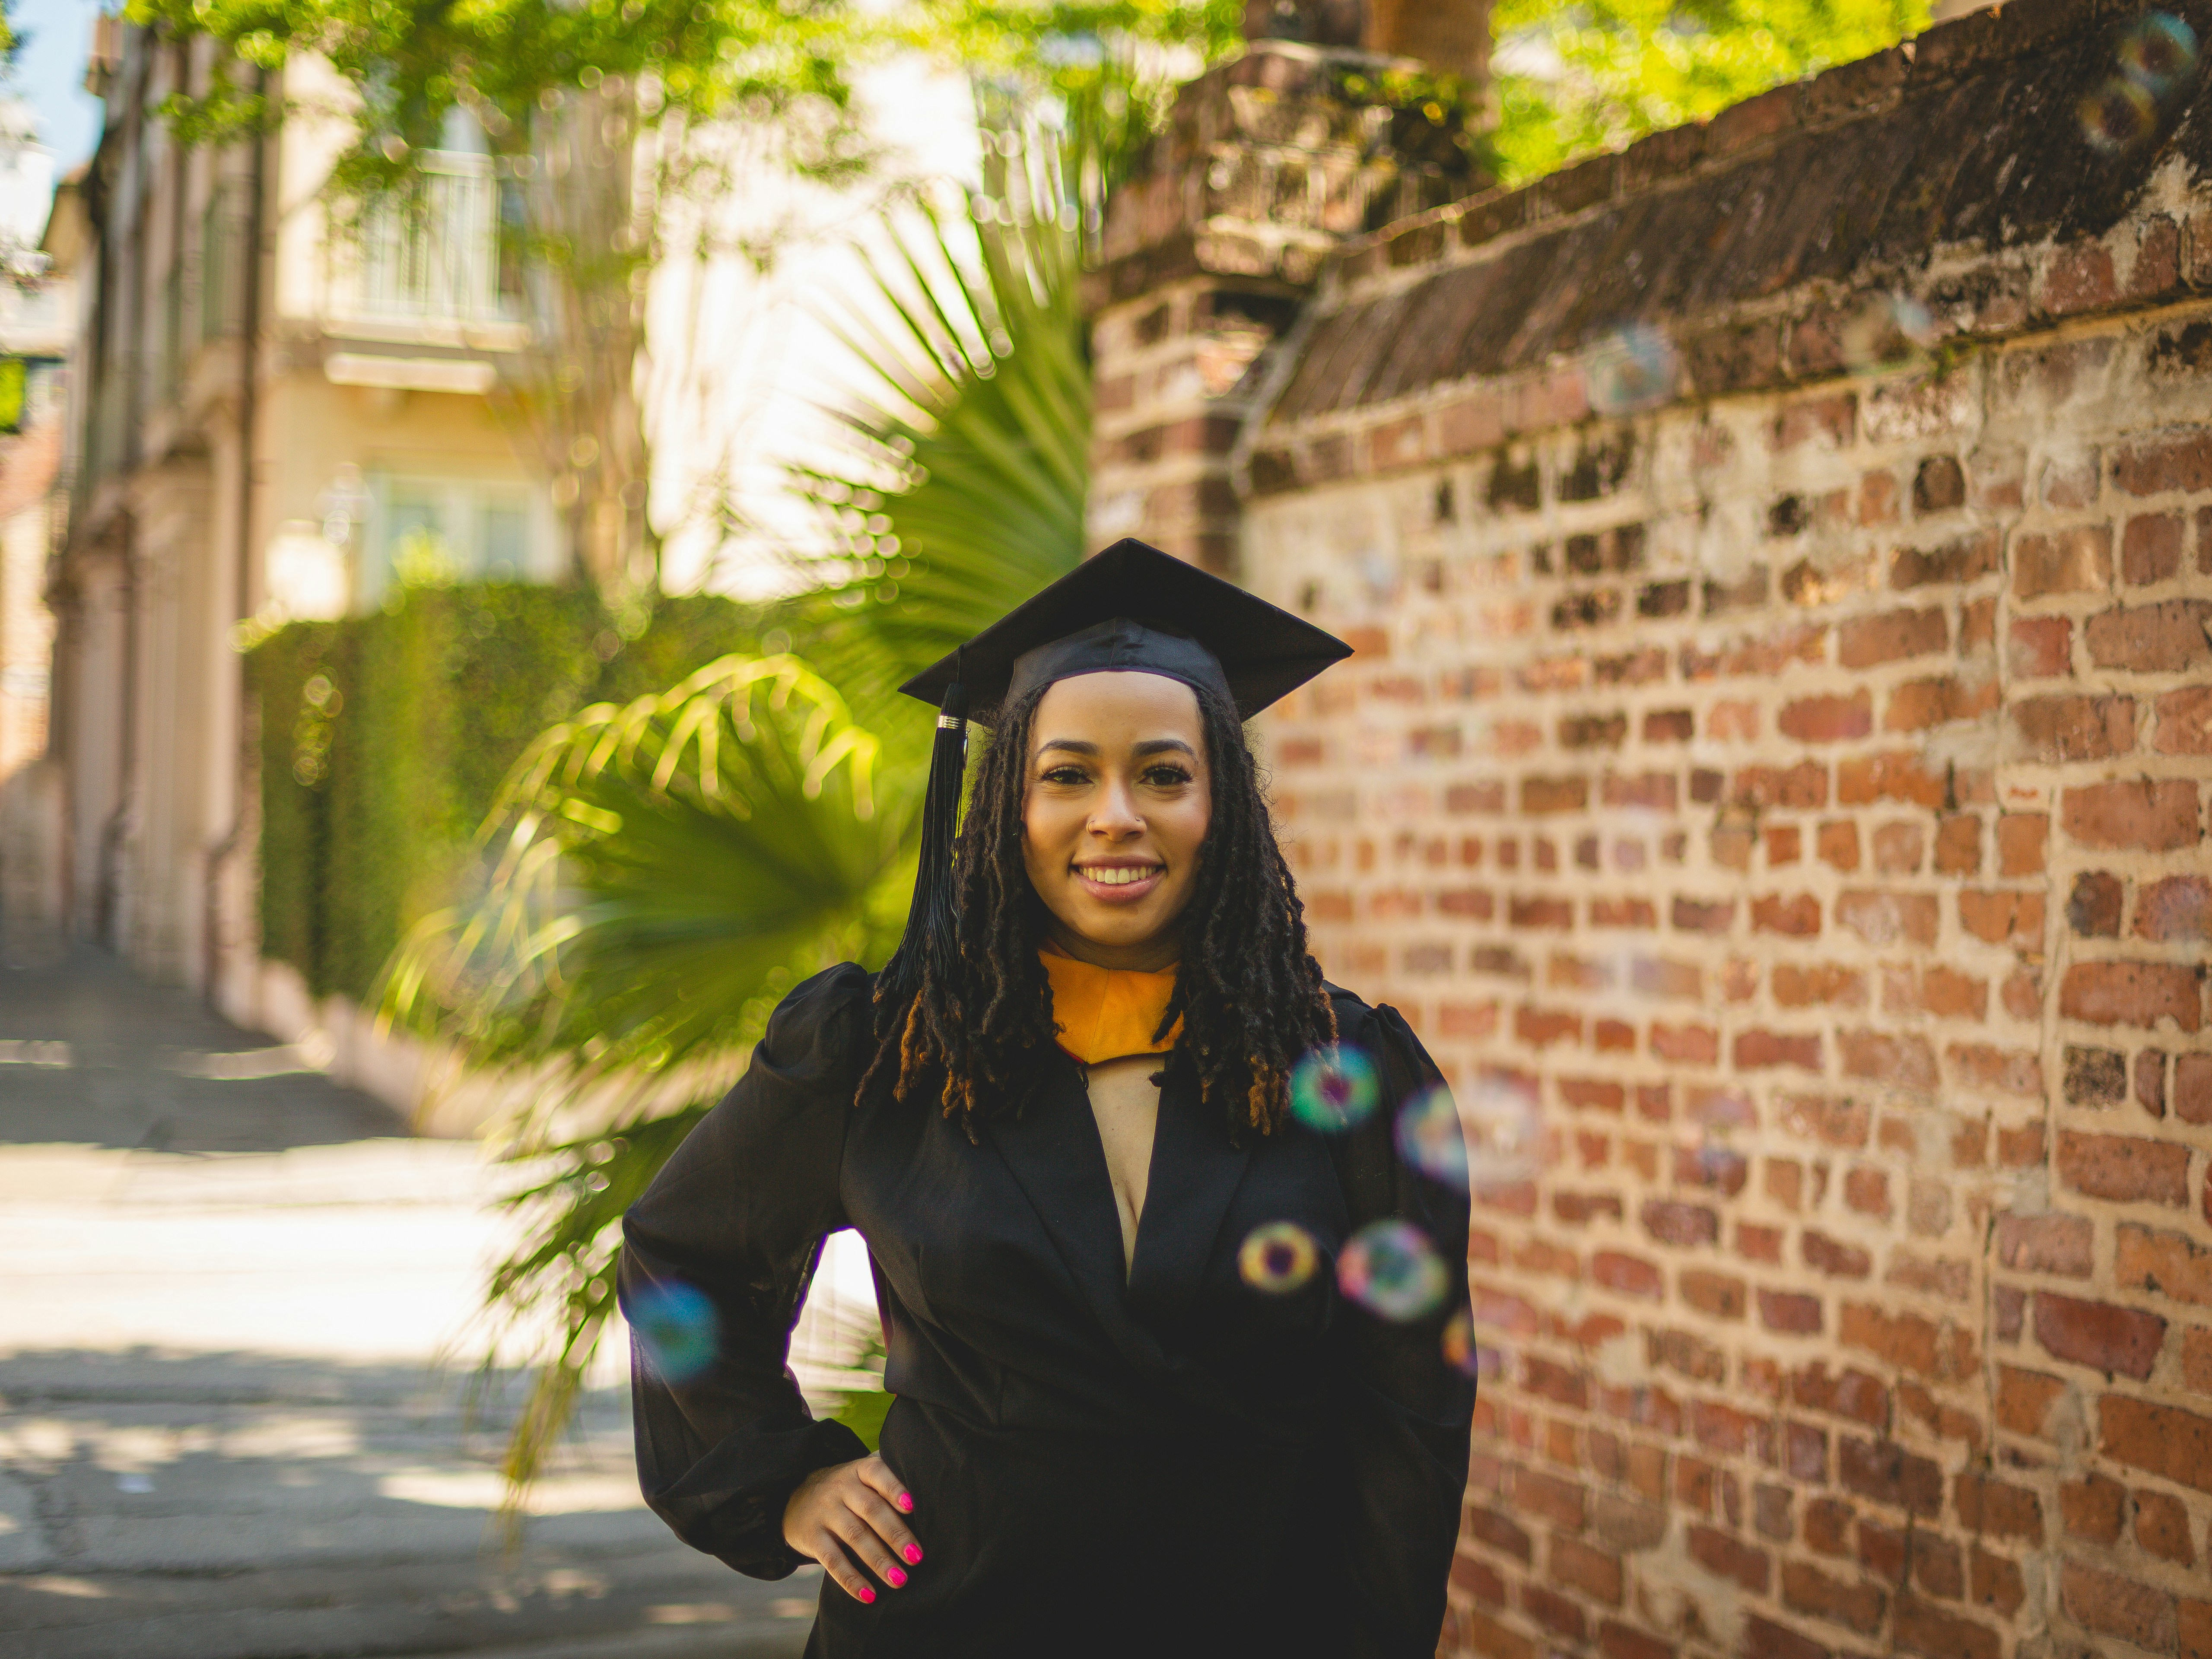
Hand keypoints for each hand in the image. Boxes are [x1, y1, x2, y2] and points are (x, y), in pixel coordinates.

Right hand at [782, 1454, 922, 1604]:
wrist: (796, 1500)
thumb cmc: (848, 1492)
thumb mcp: (862, 1477)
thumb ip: (889, 1480)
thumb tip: (931, 1496)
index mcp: (858, 1471)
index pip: (877, 1474)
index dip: (895, 1488)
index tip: (912, 1506)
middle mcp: (840, 1488)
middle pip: (871, 1510)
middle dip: (896, 1534)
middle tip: (917, 1557)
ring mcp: (824, 1512)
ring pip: (855, 1537)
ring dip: (879, 1561)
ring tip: (900, 1580)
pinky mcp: (812, 1537)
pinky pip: (832, 1560)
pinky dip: (851, 1579)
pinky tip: (869, 1595)